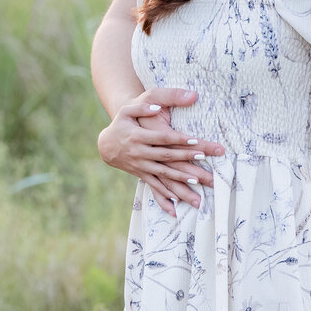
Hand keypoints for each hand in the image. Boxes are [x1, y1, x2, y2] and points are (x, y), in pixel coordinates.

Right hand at [96, 88, 224, 216]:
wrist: (106, 145)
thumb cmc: (121, 124)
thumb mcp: (127, 111)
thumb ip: (142, 107)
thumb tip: (157, 107)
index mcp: (138, 136)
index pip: (163, 138)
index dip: (179, 139)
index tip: (195, 140)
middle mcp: (140, 153)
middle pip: (167, 156)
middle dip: (186, 157)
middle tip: (204, 158)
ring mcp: (140, 166)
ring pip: (163, 174)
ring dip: (180, 179)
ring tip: (196, 182)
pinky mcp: (141, 174)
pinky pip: (154, 186)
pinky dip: (165, 195)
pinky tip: (177, 203)